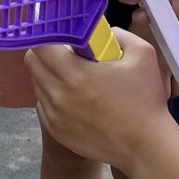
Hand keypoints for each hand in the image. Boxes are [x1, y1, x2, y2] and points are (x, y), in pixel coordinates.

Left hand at [27, 28, 178, 173]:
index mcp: (75, 75)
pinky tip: (75, 98)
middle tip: (66, 52)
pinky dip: (53, 97)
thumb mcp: (143, 53)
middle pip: (32, 63)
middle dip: (46, 52)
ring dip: (49, 74)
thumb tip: (98, 31)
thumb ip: (117, 34)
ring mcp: (55, 116)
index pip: (40, 45)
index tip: (62, 34)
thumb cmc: (146, 100)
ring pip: (37, 83)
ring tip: (74, 77)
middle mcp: (58, 96)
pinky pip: (43, 105)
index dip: (49, 35)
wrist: (146, 147)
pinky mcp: (56, 131)